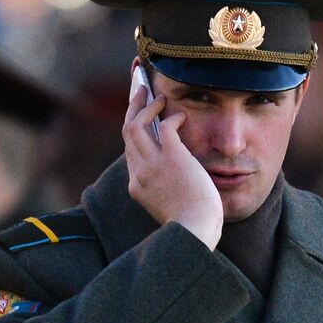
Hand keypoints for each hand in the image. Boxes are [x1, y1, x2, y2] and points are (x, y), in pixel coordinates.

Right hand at [122, 82, 222, 249]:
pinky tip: (181, 116)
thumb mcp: (168, 205)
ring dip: (146, 106)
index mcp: (136, 186)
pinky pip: (165, 126)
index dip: (135, 132)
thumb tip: (177, 171)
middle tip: (140, 91)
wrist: (195, 232)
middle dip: (133, 108)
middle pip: (127, 132)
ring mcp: (152, 165)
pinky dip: (171, 117)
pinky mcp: (171, 158)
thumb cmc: (191, 224)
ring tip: (157, 95)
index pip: (130, 152)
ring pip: (136, 124)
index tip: (141, 119)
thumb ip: (165, 187)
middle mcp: (139, 173)